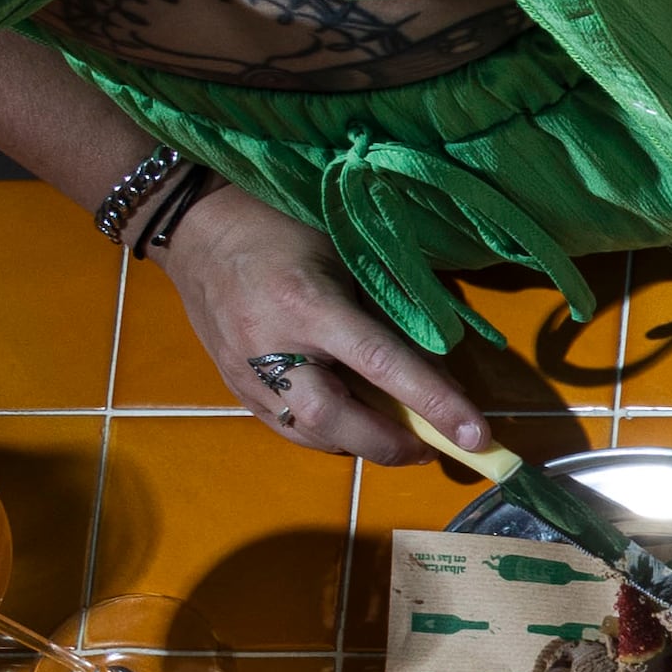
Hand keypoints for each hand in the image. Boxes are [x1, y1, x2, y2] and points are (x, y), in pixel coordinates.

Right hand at [151, 188, 488, 467]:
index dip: (434, 404)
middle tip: (432, 447)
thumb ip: (391, 315)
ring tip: (399, 437)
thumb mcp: (347, 256)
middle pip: (336, 421)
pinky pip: (288, 427)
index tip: (478, 439)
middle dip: (391, 445)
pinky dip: (330, 435)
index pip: (382, 364)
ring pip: (310, 434)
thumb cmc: (283, 227)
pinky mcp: (233, 385)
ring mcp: (243, 370)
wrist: (193, 224)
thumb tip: (439, 378)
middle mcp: (270, 345)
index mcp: (306, 303)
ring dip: (362, 444)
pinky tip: (355, 422)